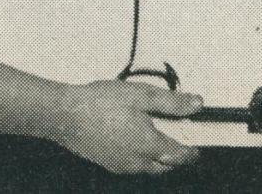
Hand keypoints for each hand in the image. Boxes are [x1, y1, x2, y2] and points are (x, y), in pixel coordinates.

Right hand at [52, 80, 201, 174]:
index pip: (179, 156)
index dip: (191, 152)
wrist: (65, 115)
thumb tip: (195, 104)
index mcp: (149, 145)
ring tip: (155, 138)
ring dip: (157, 158)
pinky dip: (139, 157)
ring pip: (147, 168)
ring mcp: (121, 165)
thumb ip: (172, 102)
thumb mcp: (141, 95)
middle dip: (175, 157)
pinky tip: (132, 140)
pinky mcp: (107, 163)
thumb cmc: (99, 103)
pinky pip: (131, 165)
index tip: (197, 148)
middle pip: (164, 166)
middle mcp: (137, 161)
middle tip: (179, 142)